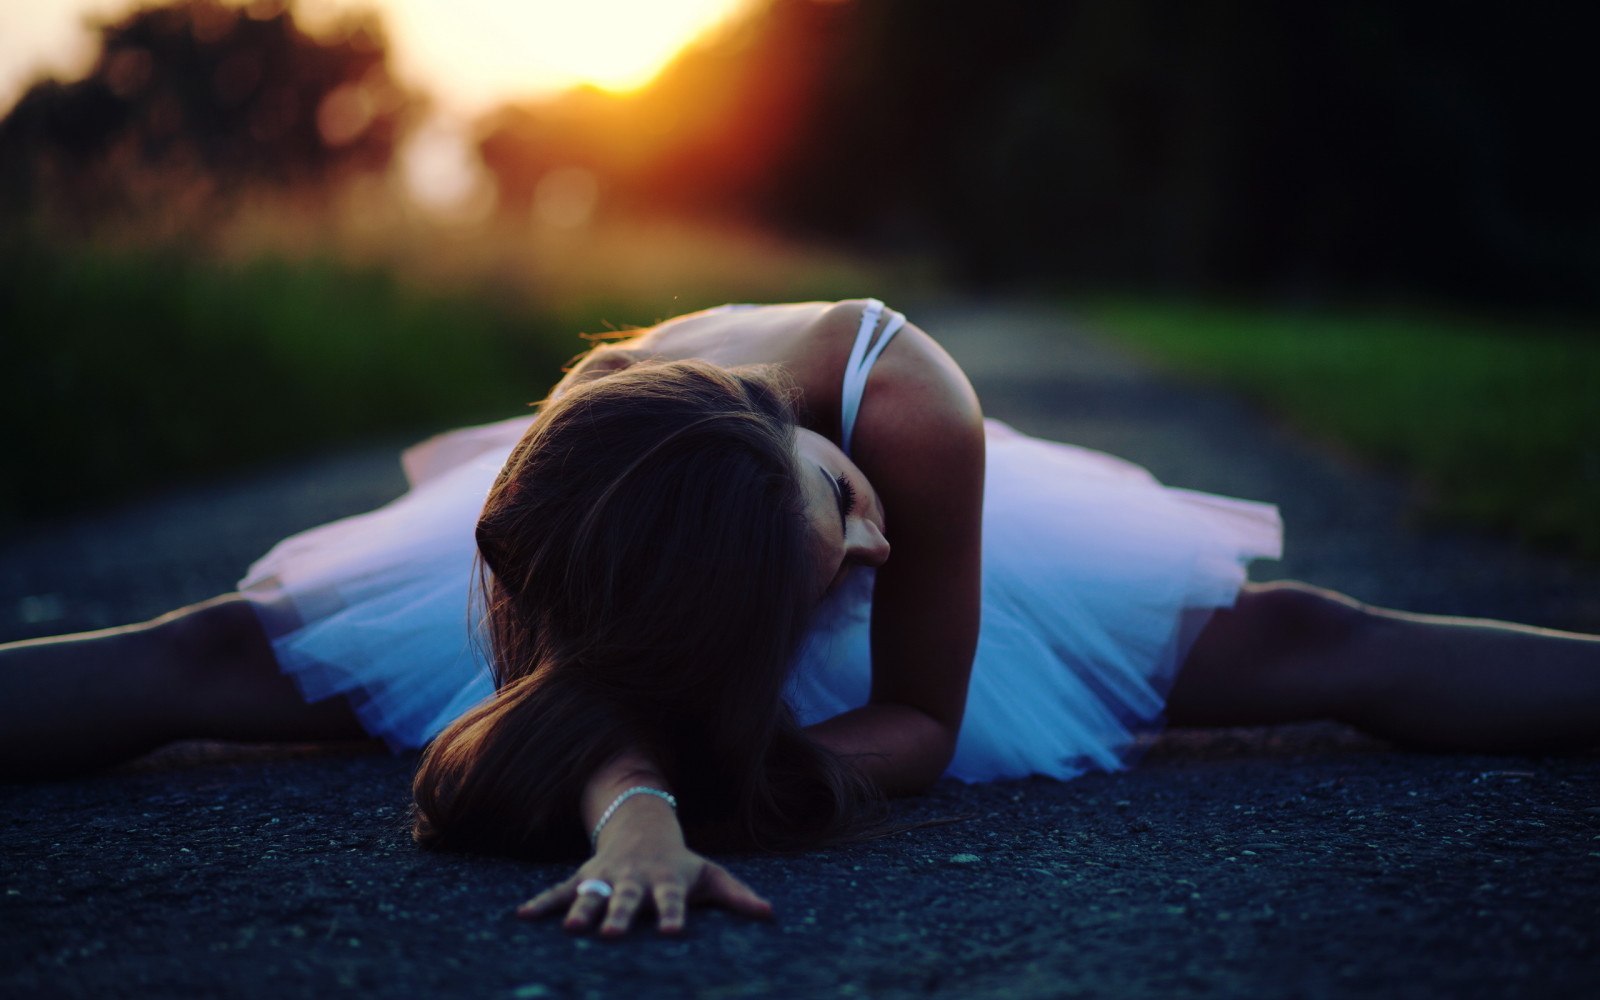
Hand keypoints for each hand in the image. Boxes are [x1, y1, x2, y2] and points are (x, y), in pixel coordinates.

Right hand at [515, 808, 770, 935]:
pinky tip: (522, 916)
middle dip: (619, 915)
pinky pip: (560, 891)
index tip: (673, 933)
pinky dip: (542, 903)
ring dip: (581, 910)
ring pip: (591, 894)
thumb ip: (737, 897)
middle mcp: (634, 879)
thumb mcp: (710, 875)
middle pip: (627, 898)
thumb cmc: (680, 864)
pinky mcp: (584, 877)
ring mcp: (606, 876)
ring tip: (569, 929)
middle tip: (612, 935)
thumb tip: (770, 915)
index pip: (673, 899)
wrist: (642, 826)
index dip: (674, 914)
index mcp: (666, 881)